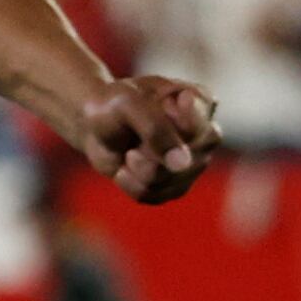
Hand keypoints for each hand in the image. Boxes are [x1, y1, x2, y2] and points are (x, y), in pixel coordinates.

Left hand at [71, 73, 220, 203]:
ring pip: (173, 184)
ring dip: (140, 172)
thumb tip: (183, 164)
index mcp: (201, 104)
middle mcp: (203, 136)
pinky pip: (157, 196)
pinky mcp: (174, 184)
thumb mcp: (129, 105)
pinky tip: (124, 170)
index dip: (178, 139)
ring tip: (128, 155)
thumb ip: (156, 129)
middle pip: (191, 164)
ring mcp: (192, 163)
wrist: (94, 123)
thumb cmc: (113, 104)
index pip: (206, 132)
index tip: (156, 129)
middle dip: (153, 158)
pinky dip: (133, 185)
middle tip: (132, 148)